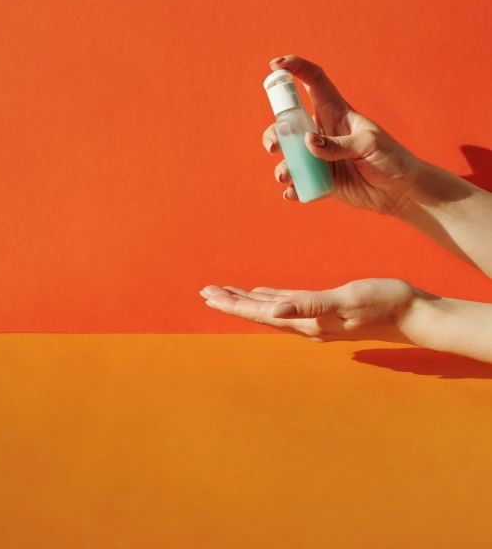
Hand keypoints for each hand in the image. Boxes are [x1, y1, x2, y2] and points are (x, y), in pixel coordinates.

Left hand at [200, 279, 438, 345]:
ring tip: (225, 294)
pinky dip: (271, 298)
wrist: (412, 314)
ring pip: (272, 309)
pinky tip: (264, 294)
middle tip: (205, 293)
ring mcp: (316, 320)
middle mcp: (307, 324)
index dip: (233, 304)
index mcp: (308, 321)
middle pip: (260, 312)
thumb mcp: (347, 299)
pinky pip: (290, 305)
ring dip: (248, 301)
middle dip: (232, 303)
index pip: (261, 312)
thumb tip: (276, 312)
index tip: (208, 296)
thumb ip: (310, 305)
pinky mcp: (326, 311)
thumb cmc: (383, 303)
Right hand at [263, 54, 421, 214]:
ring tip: (286, 176)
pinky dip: (292, 189)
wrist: (401, 191)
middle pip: (288, 123)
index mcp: (336, 112)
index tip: (275, 66)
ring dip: (282, 166)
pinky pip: (299, 183)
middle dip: (274, 132)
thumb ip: (337, 144)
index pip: (313, 81)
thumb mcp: (368, 144)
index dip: (295, 68)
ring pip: (289, 155)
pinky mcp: (321, 179)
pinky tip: (293, 193)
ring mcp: (319, 157)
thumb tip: (308, 142)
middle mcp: (322, 131)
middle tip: (273, 146)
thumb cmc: (391, 158)